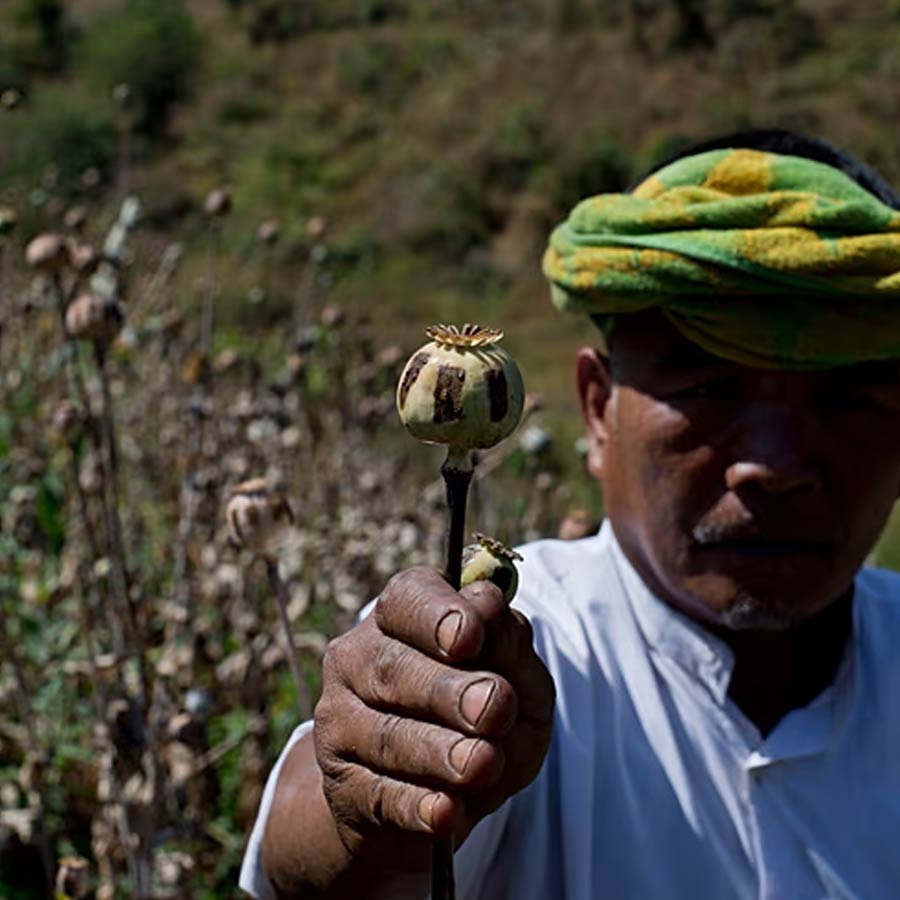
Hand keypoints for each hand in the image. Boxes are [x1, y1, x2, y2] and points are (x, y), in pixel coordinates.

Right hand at [312, 565, 554, 870]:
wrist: (437, 795)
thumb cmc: (485, 717)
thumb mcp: (518, 678)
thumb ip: (510, 644)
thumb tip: (488, 606)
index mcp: (402, 615)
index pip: (410, 599)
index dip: (438, 616)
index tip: (471, 636)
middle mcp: (359, 658)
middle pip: (394, 668)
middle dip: (448, 690)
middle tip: (495, 708)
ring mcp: (341, 723)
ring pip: (387, 734)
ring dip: (438, 751)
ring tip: (483, 764)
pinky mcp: (342, 787)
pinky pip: (378, 795)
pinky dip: (416, 805)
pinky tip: (446, 812)